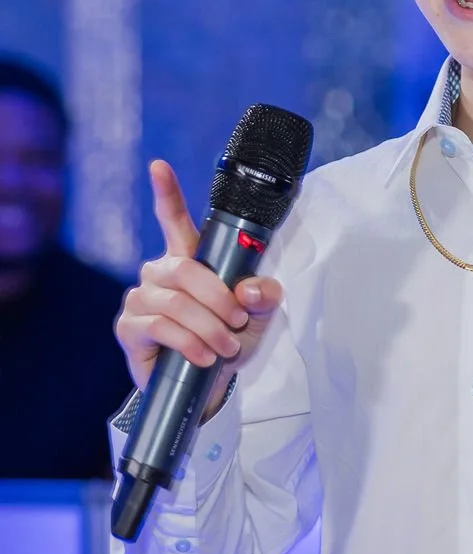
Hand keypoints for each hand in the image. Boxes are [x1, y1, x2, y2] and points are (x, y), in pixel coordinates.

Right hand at [115, 160, 282, 412]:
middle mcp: (159, 273)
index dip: (166, 192)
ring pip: (174, 302)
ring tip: (226, 346)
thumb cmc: (228, 342)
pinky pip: (159, 327)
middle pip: (184, 269)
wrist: (208, 388)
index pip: (173, 220)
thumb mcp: (257, 318)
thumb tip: (250, 290)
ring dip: (207, 326)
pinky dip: (188, 342)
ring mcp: (140, 299)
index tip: (159, 166)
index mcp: (187, 260)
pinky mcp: (129, 328)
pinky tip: (203, 356)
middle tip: (238, 322)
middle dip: (217, 297)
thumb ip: (263, 297)